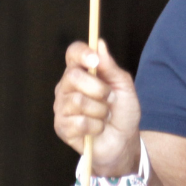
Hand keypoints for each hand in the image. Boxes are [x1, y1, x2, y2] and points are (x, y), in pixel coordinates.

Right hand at [53, 39, 142, 176]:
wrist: (123, 141)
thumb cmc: (122, 111)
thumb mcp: (124, 86)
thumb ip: (111, 67)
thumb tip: (100, 44)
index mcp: (82, 72)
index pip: (73, 53)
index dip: (82, 53)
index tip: (95, 61)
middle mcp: (67, 86)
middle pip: (73, 76)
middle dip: (99, 89)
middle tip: (109, 98)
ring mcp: (62, 107)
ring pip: (78, 101)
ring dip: (100, 111)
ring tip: (104, 116)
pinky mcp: (62, 127)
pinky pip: (78, 122)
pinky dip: (95, 126)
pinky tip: (97, 128)